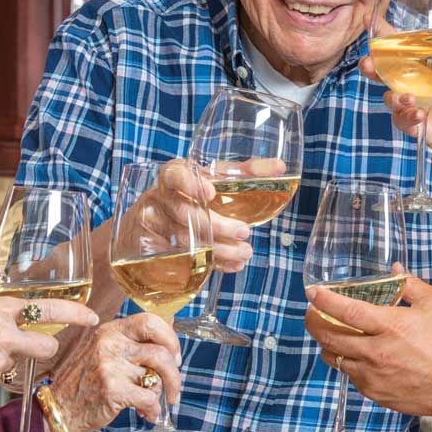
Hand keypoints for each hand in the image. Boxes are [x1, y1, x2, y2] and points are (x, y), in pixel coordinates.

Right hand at [46, 312, 185, 431]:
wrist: (58, 409)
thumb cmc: (85, 382)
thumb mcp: (104, 351)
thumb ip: (133, 341)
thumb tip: (171, 327)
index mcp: (110, 330)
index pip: (151, 321)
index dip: (170, 339)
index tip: (174, 355)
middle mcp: (109, 343)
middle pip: (161, 351)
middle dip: (174, 372)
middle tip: (173, 386)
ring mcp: (110, 366)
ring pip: (156, 378)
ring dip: (159, 395)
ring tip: (151, 403)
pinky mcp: (113, 390)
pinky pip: (149, 398)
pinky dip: (152, 410)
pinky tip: (146, 414)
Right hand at [147, 158, 252, 272]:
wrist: (151, 218)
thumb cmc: (191, 192)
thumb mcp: (212, 177)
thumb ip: (244, 172)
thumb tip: (280, 167)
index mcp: (172, 175)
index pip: (174, 175)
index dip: (191, 184)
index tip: (211, 192)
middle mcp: (160, 198)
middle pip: (184, 213)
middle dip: (216, 225)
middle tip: (244, 231)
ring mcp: (155, 226)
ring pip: (185, 239)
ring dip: (218, 248)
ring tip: (244, 251)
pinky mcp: (156, 250)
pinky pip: (184, 259)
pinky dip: (212, 263)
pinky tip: (233, 265)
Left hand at [305, 272, 431, 417]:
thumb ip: (410, 284)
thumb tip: (394, 270)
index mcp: (389, 325)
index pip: (346, 310)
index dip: (324, 300)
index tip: (312, 292)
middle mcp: (375, 351)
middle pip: (329, 335)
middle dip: (314, 321)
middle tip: (312, 312)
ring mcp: (371, 375)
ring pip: (333, 357)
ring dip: (327, 342)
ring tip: (330, 333)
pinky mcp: (372, 392)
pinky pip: (348, 374)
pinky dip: (346, 362)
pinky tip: (354, 354)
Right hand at [363, 38, 431, 171]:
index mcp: (423, 66)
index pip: (399, 46)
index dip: (382, 33)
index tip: (368, 18)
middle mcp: (410, 81)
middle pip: (381, 70)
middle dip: (370, 65)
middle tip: (368, 64)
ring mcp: (408, 101)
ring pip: (389, 96)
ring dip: (396, 97)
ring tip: (410, 99)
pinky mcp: (409, 121)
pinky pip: (400, 118)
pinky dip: (408, 117)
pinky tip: (420, 117)